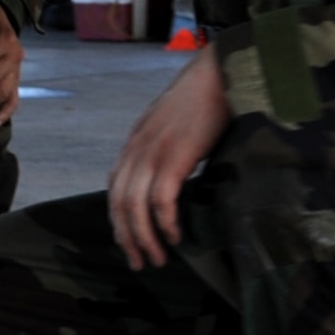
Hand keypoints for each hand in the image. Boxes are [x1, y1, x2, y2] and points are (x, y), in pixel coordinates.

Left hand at [106, 46, 229, 271]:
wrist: (219, 73)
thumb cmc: (203, 99)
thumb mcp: (172, 125)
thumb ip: (165, 150)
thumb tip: (173, 180)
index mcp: (136, 141)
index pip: (115, 187)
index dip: (118, 218)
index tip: (129, 241)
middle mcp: (137, 147)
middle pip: (119, 202)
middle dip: (126, 237)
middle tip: (139, 261)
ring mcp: (154, 151)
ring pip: (136, 206)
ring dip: (144, 238)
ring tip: (157, 257)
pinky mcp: (176, 156)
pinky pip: (162, 199)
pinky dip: (165, 222)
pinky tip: (176, 236)